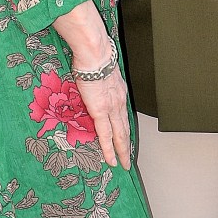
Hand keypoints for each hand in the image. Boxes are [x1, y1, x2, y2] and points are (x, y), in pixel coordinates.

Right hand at [52, 2, 131, 169]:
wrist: (95, 53)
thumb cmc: (93, 56)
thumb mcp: (99, 70)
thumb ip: (97, 79)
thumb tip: (91, 80)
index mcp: (118, 92)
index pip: (123, 116)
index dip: (124, 129)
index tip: (126, 139)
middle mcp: (119, 102)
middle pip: (125, 129)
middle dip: (127, 146)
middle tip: (127, 160)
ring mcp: (112, 108)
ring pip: (119, 135)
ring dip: (121, 151)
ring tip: (122, 164)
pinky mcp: (101, 111)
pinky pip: (106, 135)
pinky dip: (109, 149)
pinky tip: (110, 159)